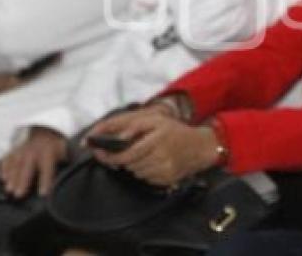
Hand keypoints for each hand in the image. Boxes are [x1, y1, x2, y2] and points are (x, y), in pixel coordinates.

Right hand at [0, 126, 66, 197]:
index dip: (46, 181)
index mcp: (49, 152)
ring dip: (12, 177)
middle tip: (19, 195)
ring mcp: (22, 149)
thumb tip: (71, 176)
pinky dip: (4, 167)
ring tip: (9, 189)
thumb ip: (66, 162)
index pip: (47, 168)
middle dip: (23, 181)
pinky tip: (2, 178)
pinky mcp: (13, 149)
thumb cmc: (55, 146)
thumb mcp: (65, 151)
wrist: (44, 129)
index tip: (43, 194)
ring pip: (15, 164)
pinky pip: (7, 158)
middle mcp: (34, 151)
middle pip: (28, 168)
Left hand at [88, 109, 217, 186]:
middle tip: (129, 151)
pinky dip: (146, 172)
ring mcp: (164, 171)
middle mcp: (161, 157)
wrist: (200, 147)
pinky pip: (146, 179)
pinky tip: (154, 163)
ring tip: (146, 155)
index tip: (101, 155)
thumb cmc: (176, 131)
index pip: (127, 154)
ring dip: (135, 165)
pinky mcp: (167, 180)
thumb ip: (135, 126)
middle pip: (130, 165)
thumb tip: (118, 138)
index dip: (112, 157)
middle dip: (125, 159)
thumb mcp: (156, 120)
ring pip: (136, 173)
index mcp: (157, 140)